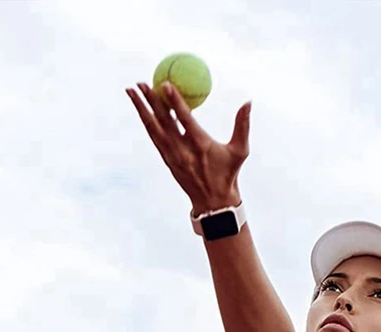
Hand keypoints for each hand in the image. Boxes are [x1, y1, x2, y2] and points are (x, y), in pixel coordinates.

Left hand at [126, 81, 250, 214]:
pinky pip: (154, 137)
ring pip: (153, 128)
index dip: (174, 102)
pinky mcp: (167, 160)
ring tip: (132, 90)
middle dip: (150, 100)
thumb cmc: (228, 173)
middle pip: (163, 121)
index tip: (165, 84)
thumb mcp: (240, 151)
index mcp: (200, 146)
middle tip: (141, 82)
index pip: (185, 120)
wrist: (213, 201)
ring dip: (141, 108)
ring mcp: (172, 156)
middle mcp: (182, 151)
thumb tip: (248, 101)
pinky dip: (147, 121)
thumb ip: (242, 125)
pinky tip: (140, 108)